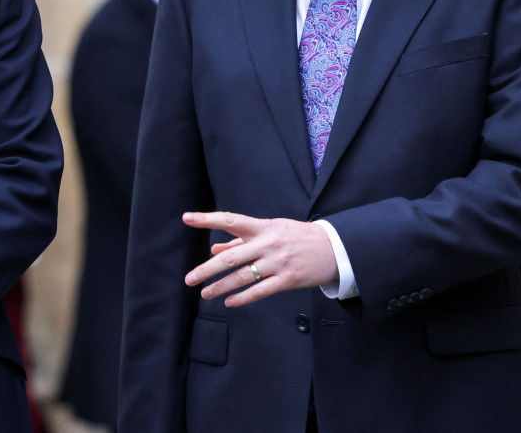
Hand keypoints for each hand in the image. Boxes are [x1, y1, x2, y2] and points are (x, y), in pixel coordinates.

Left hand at [182, 212, 337, 306]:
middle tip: (190, 279)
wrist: (334, 248)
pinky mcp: (288, 280)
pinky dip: (242, 298)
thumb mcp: (271, 230)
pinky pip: (260, 291)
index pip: (230, 220)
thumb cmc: (297, 237)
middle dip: (207, 269)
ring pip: (242, 277)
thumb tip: (214, 249)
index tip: (187, 218)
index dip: (207, 219)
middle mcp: (268, 243)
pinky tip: (229, 302)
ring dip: (221, 287)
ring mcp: (278, 262)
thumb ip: (241, 240)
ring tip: (205, 293)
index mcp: (262, 227)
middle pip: (231, 257)